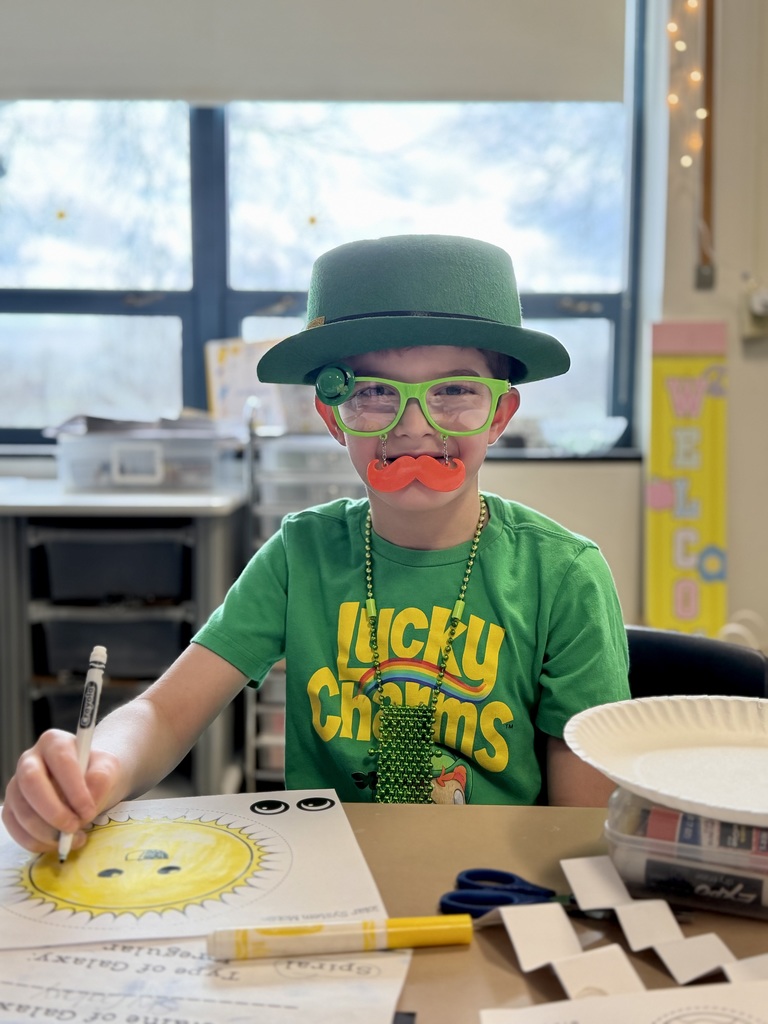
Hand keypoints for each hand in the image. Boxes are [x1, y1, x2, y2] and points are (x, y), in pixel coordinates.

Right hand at [2, 729, 120, 853]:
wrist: (87, 786)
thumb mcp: (108, 769)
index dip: (73, 787)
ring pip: (21, 809)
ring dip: (46, 832)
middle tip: (74, 827)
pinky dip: (35, 842)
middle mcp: (29, 760)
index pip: (60, 760)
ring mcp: (16, 785)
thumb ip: (101, 778)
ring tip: (72, 840)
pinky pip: (15, 828)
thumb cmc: (96, 774)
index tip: (88, 810)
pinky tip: (57, 844)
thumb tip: (88, 799)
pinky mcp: (11, 809)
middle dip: (53, 811)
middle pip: (31, 783)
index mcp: (54, 742)